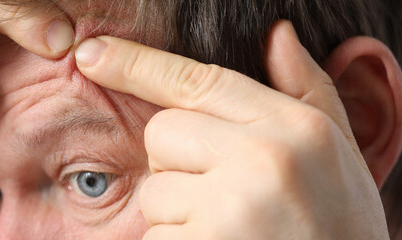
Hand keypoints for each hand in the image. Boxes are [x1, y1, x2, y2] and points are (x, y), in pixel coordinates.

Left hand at [75, 20, 386, 238]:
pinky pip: (155, 236)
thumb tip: (277, 36)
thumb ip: (306, 92)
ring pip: (154, 191)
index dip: (137, 64)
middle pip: (162, 133)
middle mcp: (262, 159)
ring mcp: (229, 206)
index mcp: (296, 129)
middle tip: (226, 197)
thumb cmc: (339, 229)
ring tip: (230, 231)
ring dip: (178, 214)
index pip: (198, 80)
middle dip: (177, 164)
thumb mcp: (339, 156)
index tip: (93, 55)